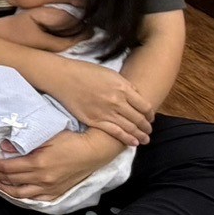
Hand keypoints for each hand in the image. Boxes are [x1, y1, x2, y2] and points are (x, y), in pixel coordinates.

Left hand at [0, 126, 128, 206]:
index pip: (7, 168)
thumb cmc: (71, 140)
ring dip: (5, 189)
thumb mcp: (47, 136)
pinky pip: (36, 199)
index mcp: (38, 164)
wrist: (94, 151)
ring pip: (21, 193)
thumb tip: (5, 147)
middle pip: (11, 180)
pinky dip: (23, 197)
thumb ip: (25, 143)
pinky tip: (15, 192)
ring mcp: (50, 188)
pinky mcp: (58, 192)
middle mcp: (42, 179)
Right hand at [28, 56, 153, 149]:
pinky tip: (133, 142)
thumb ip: (126, 86)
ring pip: (130, 128)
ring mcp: (105, 112)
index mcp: (122, 88)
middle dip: (147, 126)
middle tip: (149, 130)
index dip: (150, 114)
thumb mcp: (111, 73)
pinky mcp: (94, 120)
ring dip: (140, 135)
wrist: (62, 77)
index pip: (145, 106)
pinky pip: (115, 133)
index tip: (151, 117)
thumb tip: (137, 96)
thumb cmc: (85, 72)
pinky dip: (126, 139)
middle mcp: (117, 102)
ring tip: (145, 139)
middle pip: (139, 119)